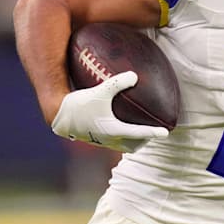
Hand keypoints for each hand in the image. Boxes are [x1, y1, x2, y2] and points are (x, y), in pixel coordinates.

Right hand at [51, 71, 168, 151]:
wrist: (58, 115)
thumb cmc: (79, 103)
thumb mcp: (99, 90)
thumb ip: (117, 83)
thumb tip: (135, 76)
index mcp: (113, 130)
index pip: (139, 133)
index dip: (153, 133)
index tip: (165, 133)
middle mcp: (109, 139)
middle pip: (134, 146)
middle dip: (145, 141)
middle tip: (154, 132)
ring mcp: (102, 142)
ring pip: (124, 148)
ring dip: (134, 142)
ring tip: (140, 133)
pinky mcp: (95, 140)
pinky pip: (115, 144)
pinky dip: (123, 140)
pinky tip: (120, 128)